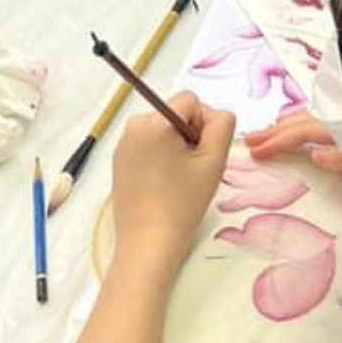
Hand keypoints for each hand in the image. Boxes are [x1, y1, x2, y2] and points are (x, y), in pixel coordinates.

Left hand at [110, 94, 234, 267]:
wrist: (148, 241)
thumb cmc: (182, 203)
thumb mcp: (214, 161)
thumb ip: (221, 126)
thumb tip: (215, 113)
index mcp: (154, 122)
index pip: (190, 101)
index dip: (204, 124)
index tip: (201, 154)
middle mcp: (134, 126)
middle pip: (175, 113)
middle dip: (189, 135)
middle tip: (191, 169)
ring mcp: (123, 142)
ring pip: (163, 129)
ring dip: (176, 146)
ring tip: (177, 178)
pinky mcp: (119, 158)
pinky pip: (148, 144)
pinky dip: (160, 156)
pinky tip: (163, 183)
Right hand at [246, 110, 341, 183]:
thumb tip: (316, 155)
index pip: (301, 133)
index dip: (276, 142)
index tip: (256, 151)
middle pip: (301, 121)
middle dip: (273, 130)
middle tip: (250, 139)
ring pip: (310, 116)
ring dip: (287, 124)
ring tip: (269, 130)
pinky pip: (321, 118)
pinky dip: (303, 121)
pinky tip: (300, 125)